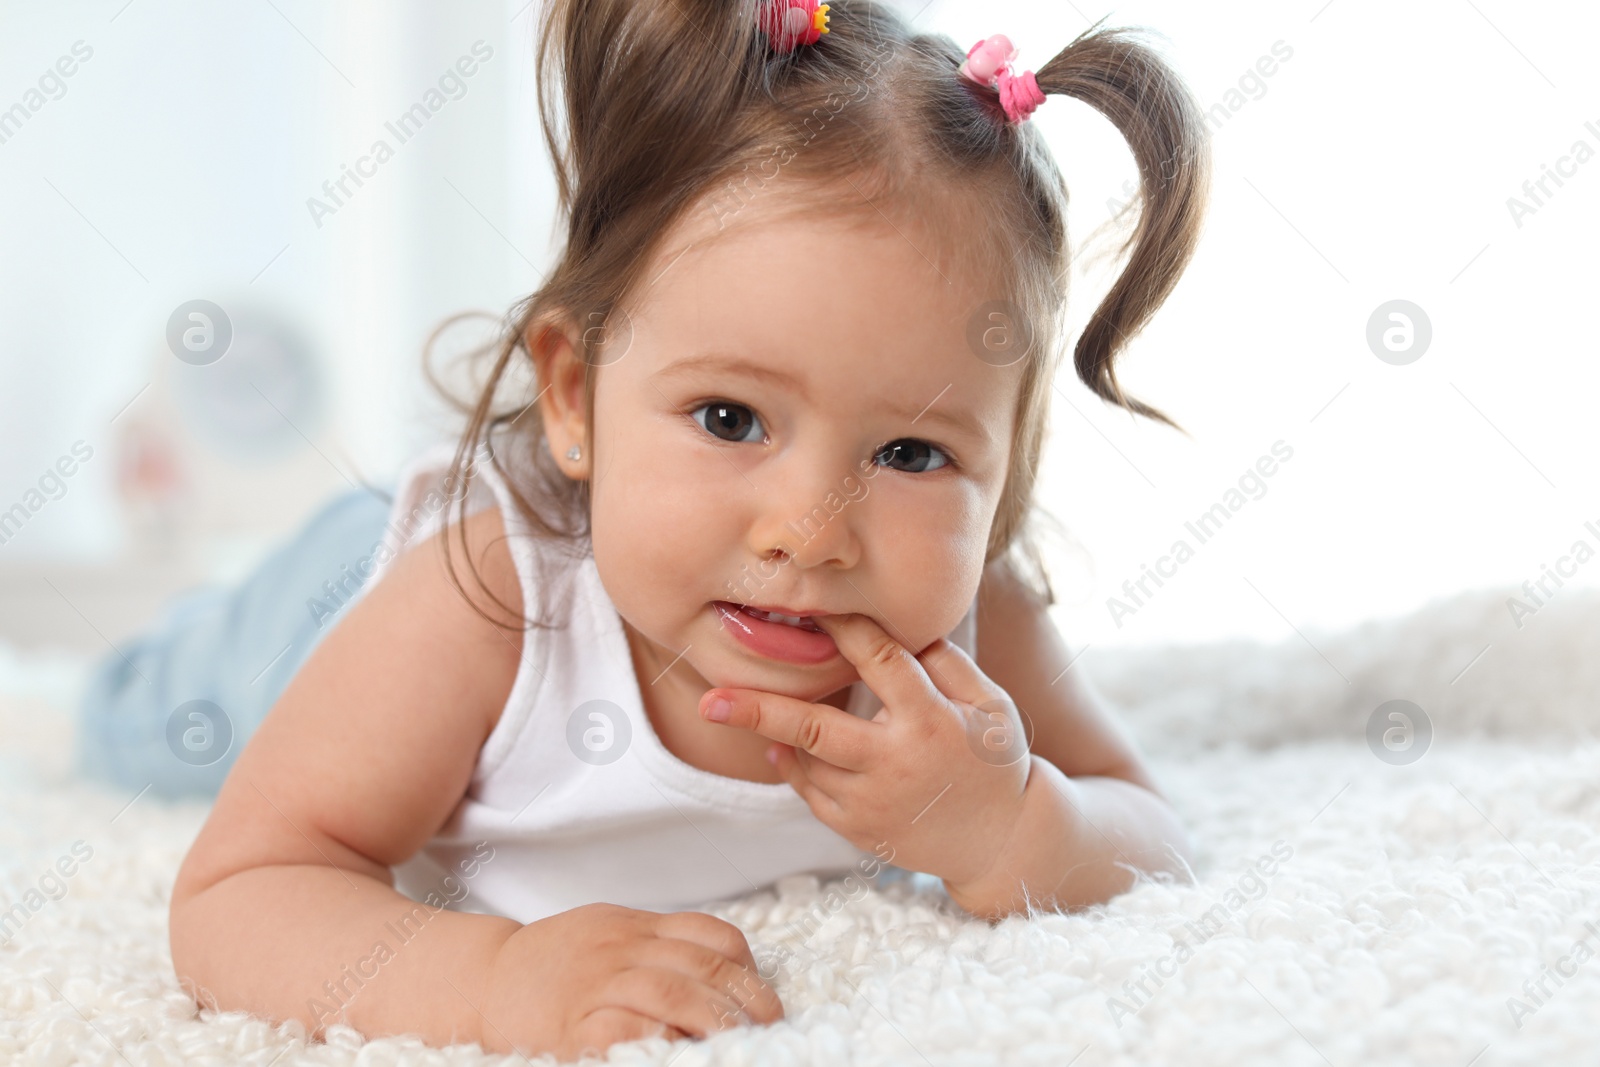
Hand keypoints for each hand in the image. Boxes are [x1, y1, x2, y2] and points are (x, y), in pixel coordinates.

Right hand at [478, 903, 781, 1057]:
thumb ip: (656, 946)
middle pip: (702, 966)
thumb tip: (721, 969)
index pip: (710, 934)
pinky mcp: (573, 1026)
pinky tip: (677, 1052)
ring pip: (672, 994)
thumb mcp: (607, 934)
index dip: (747, 967)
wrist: (480, 980)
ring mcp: (597, 985)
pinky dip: (658, 1041)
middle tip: (770, 1026)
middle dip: (746, 999)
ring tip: (739, 1043)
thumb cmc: (550, 966)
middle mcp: (620, 950)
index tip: (763, 997)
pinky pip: (625, 1029)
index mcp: (634, 927)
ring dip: (715, 1020)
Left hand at [698, 613, 1031, 888]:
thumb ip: (950, 663)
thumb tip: (905, 627)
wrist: (1000, 842)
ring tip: (754, 710)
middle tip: (711, 700)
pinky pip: (810, 793)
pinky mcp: (858, 830)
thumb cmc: (993, 761)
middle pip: (815, 729)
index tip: (813, 606)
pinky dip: (792, 768)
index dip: (845, 628)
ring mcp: (872, 803)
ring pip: (807, 760)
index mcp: (930, 721)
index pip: (879, 661)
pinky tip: (783, 750)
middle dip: (760, 712)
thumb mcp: (992, 706)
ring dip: (782, 734)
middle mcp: (895, 764)